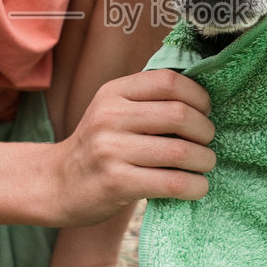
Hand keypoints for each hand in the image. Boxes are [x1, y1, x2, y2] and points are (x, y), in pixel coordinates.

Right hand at [50, 70, 215, 227]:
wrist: (58, 184)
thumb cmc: (100, 146)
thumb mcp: (114, 111)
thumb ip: (149, 101)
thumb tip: (205, 99)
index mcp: (114, 92)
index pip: (168, 81)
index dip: (197, 95)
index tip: (205, 111)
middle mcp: (110, 116)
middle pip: (179, 115)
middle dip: (205, 130)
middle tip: (207, 142)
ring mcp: (111, 150)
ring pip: (180, 151)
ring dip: (204, 160)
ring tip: (204, 164)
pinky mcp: (116, 183)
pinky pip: (172, 183)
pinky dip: (195, 186)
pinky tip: (197, 186)